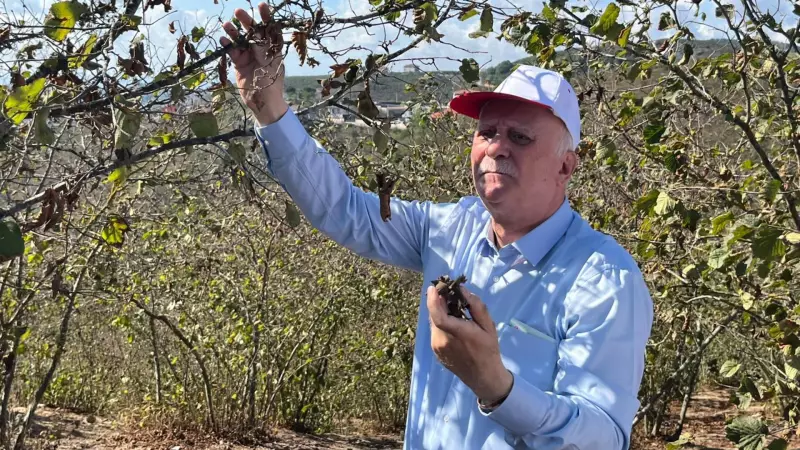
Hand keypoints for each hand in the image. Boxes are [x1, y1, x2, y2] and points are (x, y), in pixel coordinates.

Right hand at [220, 3, 288, 125]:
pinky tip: (223, 40)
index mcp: (273, 48)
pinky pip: (232, 51)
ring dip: (234, 32)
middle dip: (246, 21)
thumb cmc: (270, 82)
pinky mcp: (239, 63)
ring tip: (227, 24)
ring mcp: (249, 55)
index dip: (266, 17)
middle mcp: (261, 49)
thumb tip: (257, 30)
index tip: (261, 5)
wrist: (262, 101)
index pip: (270, 29)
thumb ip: (262, 46)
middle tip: (238, 11)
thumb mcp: (269, 62)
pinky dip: (227, 45)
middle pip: (253, 31)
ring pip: (240, 39)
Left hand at [427, 285, 512, 403]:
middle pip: (434, 316)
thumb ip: (476, 306)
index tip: (433, 287)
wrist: (483, 377)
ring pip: (434, 323)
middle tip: (447, 293)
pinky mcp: (435, 352)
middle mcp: (442, 341)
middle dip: (438, 302)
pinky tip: (452, 324)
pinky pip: (435, 332)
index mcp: (457, 333)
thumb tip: (462, 290)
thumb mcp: (488, 326)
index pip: (438, 315)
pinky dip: (440, 323)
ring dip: (440, 313)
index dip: (432, 300)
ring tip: (453, 308)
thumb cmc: (488, 350)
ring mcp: (437, 348)